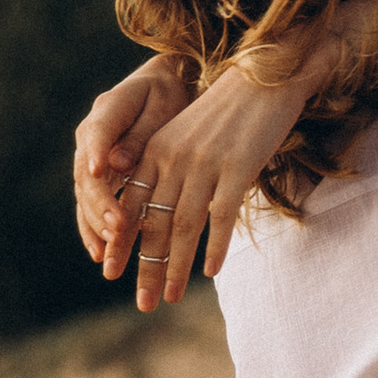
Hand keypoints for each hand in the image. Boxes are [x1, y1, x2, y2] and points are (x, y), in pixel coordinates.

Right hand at [74, 57, 186, 265]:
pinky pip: (90, 206)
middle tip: (118, 228)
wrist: (162, 91)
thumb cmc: (167, 95)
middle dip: (101, 204)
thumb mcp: (162, 106)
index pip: (98, 134)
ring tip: (109, 250)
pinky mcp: (98, 178)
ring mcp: (91, 159)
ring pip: (85, 195)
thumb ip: (141, 135)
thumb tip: (118, 163)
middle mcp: (91, 137)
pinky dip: (93, 229)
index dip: (96, 154)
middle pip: (88, 174)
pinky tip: (100, 253)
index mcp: (107, 111)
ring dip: (95, 224)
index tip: (99, 172)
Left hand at [113, 49, 327, 309]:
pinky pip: (221, 216)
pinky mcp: (236, 168)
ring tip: (169, 297)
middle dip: (145, 266)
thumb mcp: (189, 135)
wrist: (266, 75)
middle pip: (153, 223)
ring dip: (174, 266)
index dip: (122, 240)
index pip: (130, 204)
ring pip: (182, 226)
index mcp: (156, 149)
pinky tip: (209, 273)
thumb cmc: (230, 110)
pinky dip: (215, 246)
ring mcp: (204, 164)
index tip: (111, 270)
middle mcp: (173, 158)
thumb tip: (163, 209)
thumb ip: (172, 167)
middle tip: (141, 302)